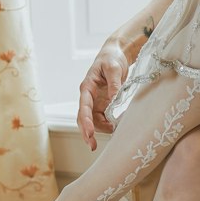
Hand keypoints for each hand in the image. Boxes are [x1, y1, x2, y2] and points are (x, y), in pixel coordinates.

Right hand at [77, 34, 143, 149]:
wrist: (115, 55)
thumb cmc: (111, 59)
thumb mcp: (114, 68)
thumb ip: (114, 84)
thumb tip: (114, 102)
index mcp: (87, 87)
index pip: (84, 107)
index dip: (86, 121)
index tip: (89, 133)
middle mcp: (89, 97)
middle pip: (84, 118)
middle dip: (87, 132)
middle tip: (92, 145)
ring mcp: (95, 102)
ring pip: (93, 121)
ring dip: (100, 130)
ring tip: (113, 132)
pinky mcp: (103, 104)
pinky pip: (102, 118)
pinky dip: (107, 125)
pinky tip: (115, 128)